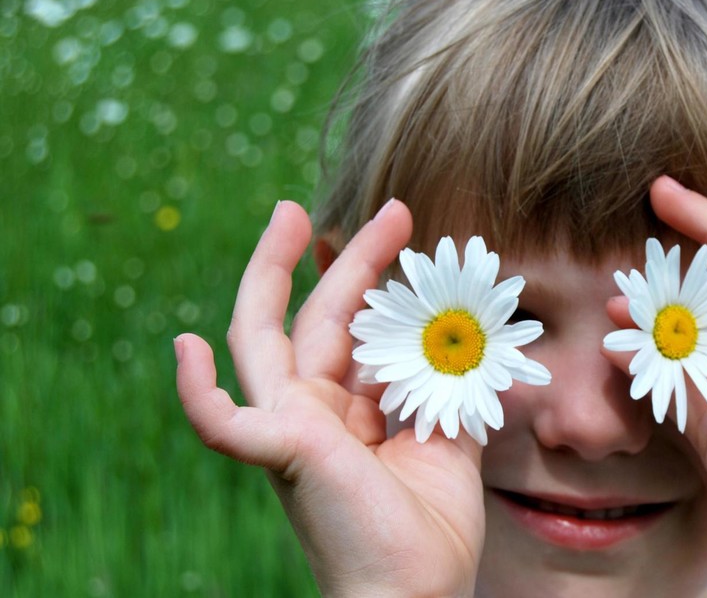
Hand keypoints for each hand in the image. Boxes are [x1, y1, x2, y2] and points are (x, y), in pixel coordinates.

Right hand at [175, 200, 483, 596]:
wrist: (417, 593)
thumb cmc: (428, 528)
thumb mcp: (448, 439)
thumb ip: (446, 387)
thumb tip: (459, 339)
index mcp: (347, 410)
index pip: (356, 329)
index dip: (381, 281)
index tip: (416, 237)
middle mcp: (314, 411)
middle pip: (318, 316)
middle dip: (350, 259)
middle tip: (394, 209)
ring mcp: (292, 428)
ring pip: (264, 338)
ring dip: (271, 275)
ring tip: (288, 217)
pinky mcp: (283, 452)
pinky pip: (224, 424)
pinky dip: (198, 392)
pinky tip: (186, 349)